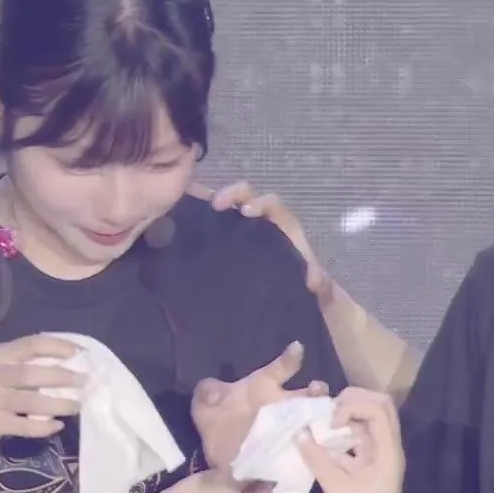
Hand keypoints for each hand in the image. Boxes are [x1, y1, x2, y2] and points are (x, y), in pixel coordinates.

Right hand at [0, 335, 85, 446]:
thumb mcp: (0, 366)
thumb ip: (26, 361)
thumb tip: (71, 359)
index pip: (32, 344)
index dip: (58, 347)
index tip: (80, 353)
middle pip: (32, 374)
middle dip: (63, 377)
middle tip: (85, 381)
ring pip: (32, 402)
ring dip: (59, 404)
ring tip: (77, 406)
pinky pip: (25, 426)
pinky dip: (45, 427)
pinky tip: (58, 425)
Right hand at [189, 181, 328, 299]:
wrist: (297, 298)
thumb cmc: (308, 284)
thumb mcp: (318, 285)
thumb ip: (319, 281)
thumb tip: (312, 280)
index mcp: (282, 226)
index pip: (271, 204)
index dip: (259, 203)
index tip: (246, 212)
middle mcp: (261, 223)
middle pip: (245, 196)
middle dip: (231, 194)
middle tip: (216, 205)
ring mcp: (242, 232)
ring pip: (225, 208)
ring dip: (208, 203)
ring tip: (188, 209)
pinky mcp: (228, 244)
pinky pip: (211, 226)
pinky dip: (195, 217)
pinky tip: (174, 221)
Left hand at [191, 341, 328, 466]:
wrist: (219, 462)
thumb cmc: (217, 424)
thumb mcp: (204, 405)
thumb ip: (207, 392)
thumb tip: (216, 392)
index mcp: (263, 388)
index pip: (280, 369)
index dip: (289, 358)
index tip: (297, 349)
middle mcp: (282, 406)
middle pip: (307, 395)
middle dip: (317, 391)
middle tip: (318, 389)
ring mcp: (291, 429)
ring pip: (314, 419)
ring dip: (321, 417)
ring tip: (324, 418)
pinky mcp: (293, 451)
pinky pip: (310, 447)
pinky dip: (318, 446)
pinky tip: (321, 446)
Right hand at [297, 387, 402, 492]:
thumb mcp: (335, 486)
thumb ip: (316, 457)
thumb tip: (298, 432)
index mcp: (388, 451)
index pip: (377, 409)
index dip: (352, 406)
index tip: (331, 422)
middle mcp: (388, 449)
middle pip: (379, 408)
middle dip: (353, 402)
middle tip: (329, 410)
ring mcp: (380, 457)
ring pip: (368, 423)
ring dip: (346, 418)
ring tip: (322, 424)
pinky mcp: (370, 467)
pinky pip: (358, 440)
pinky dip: (341, 436)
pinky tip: (322, 443)